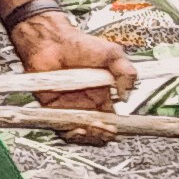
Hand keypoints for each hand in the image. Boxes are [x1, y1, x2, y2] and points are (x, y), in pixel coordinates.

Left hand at [6, 7, 126, 142]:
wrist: (51, 41)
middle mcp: (87, 105)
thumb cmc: (79, 45)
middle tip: (105, 129)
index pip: (111, 121)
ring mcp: (70, 108)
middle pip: (98, 131)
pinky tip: (78, 128)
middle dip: (103, 134)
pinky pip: (62, 128)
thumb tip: (127, 96)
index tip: (117, 129)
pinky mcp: (53, 109)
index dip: (115, 128)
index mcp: (103, 96)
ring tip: (93, 128)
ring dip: (89, 136)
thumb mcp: (113, 54)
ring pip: (81, 133)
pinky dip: (71, 134)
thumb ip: (126, 73)